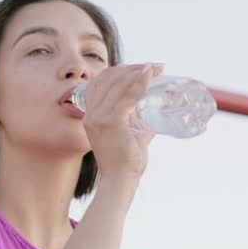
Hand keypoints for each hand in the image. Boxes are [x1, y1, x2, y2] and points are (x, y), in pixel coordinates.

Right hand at [82, 63, 162, 187]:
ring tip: (156, 68)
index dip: (121, 70)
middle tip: (154, 66)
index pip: (102, 82)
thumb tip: (156, 113)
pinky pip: (125, 98)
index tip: (142, 68)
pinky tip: (149, 77)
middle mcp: (91, 114)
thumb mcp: (131, 134)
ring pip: (117, 84)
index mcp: (92, 115)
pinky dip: (138, 84)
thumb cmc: (126, 162)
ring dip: (137, 72)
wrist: (121, 181)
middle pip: (108, 78)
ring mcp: (98, 118)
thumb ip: (139, 122)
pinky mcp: (110, 123)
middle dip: (132, 67)